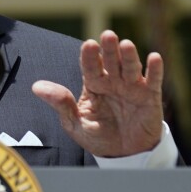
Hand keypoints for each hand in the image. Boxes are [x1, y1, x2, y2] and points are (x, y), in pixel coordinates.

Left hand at [32, 30, 163, 157]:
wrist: (124, 156)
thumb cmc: (98, 137)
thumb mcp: (75, 123)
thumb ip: (61, 103)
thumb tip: (36, 87)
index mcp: (94, 85)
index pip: (90, 67)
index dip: (90, 56)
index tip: (88, 45)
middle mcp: (113, 81)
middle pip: (111, 62)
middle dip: (109, 49)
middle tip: (107, 35)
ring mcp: (132, 87)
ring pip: (131, 68)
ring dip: (129, 56)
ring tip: (126, 44)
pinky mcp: (150, 97)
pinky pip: (153, 81)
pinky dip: (155, 70)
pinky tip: (154, 57)